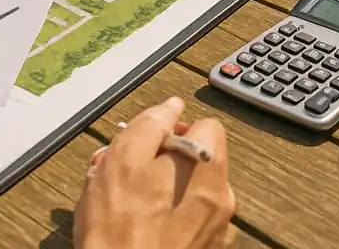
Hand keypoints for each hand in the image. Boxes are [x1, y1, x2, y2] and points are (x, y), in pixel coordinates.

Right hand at [76, 97, 234, 248]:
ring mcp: (213, 232)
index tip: (148, 143)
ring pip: (188, 194)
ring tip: (120, 204)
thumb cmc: (118, 231)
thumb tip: (170, 106)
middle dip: (161, 161)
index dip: (175, 129)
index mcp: (208, 172)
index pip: (207, 127)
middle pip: (198, 161)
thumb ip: (150, 126)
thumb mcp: (123, 161)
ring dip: (158, 191)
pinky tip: (133, 228)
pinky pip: (185, 224)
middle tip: (123, 173)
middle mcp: (220, 202)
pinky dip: (164, 220)